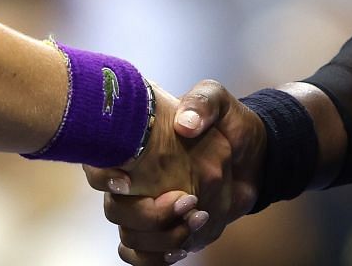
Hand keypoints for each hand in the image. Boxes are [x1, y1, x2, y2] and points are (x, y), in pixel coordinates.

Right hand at [86, 80, 266, 264]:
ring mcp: (145, 209)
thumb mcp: (217, 100)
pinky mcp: (161, 232)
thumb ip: (203, 102)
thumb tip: (185, 125)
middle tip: (189, 200)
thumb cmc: (228, 124)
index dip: (103, 176)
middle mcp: (133, 180)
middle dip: (150, 215)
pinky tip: (182, 247)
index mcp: (136, 147)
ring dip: (162, 238)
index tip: (128, 181)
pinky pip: (141, 257)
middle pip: (115, 211)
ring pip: (130, 238)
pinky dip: (158, 258)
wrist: (252, 157)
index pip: (99, 164)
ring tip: (199, 219)